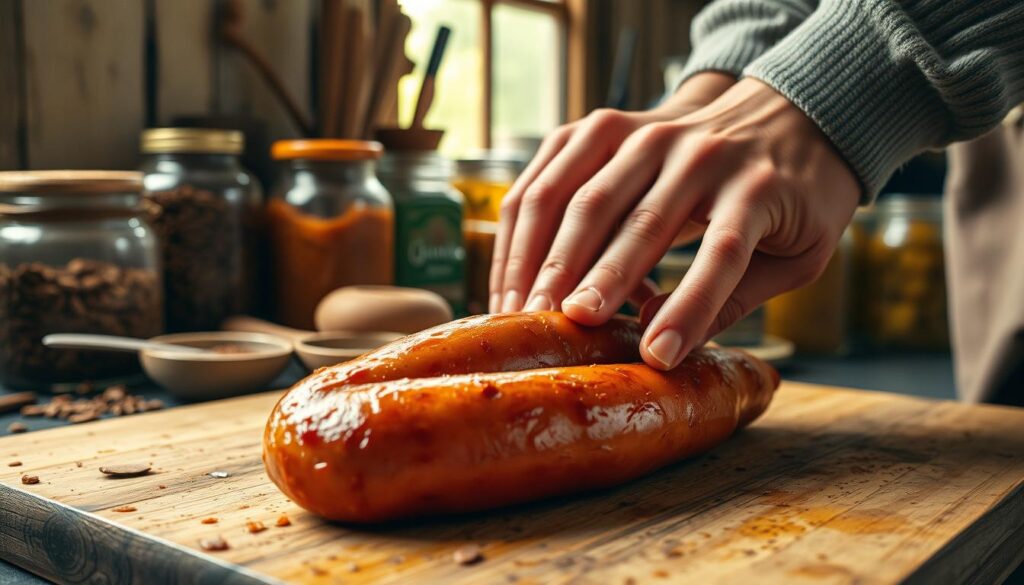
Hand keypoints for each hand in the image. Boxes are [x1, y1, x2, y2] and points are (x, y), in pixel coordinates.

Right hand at [498, 78, 861, 369]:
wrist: (784, 111)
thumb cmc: (793, 197)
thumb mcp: (796, 254)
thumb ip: (736, 299)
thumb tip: (662, 342)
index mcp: (757, 188)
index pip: (721, 253)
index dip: (689, 308)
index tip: (657, 358)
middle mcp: (697, 154)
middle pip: (640, 221)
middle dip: (597, 278)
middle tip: (564, 328)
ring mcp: (644, 133)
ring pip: (581, 195)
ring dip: (545, 256)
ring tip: (522, 311)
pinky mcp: (601, 128)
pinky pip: (548, 176)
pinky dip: (523, 228)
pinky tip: (511, 276)